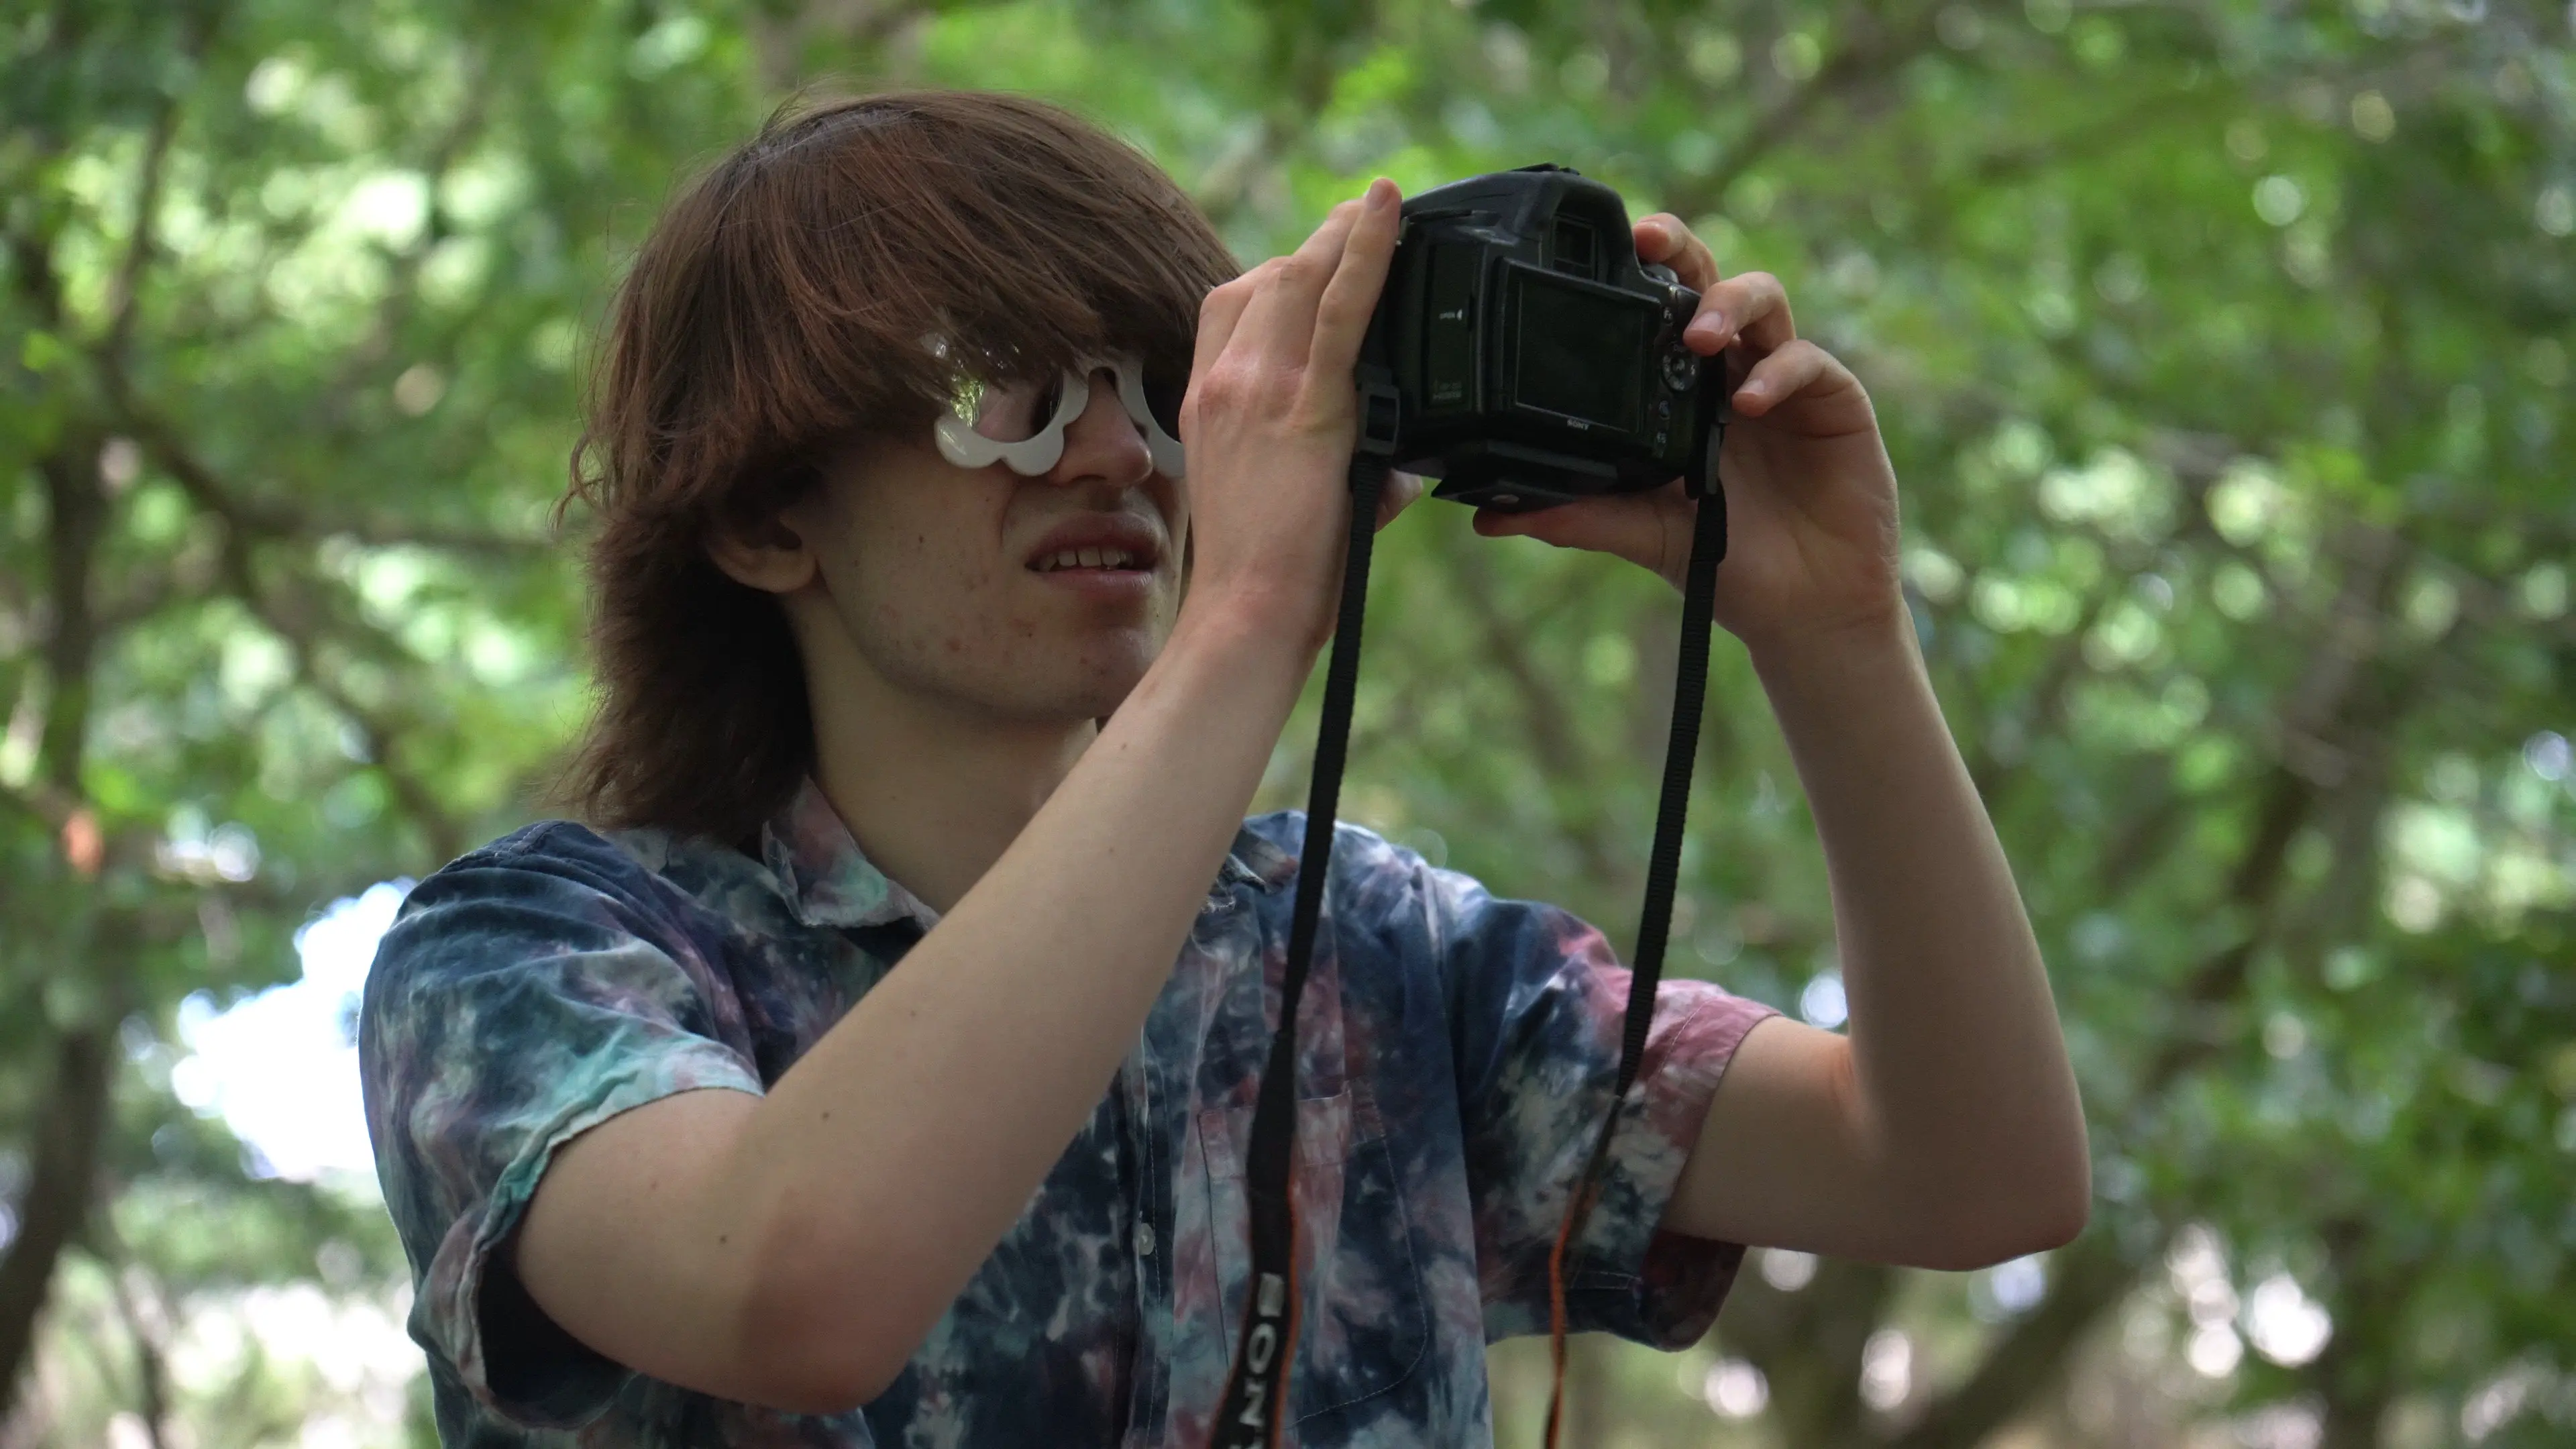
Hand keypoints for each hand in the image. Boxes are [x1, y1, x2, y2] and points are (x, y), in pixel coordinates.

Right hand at [1179, 179, 1411, 653]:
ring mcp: (1258, 388)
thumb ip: (1337, 458)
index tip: (1314, 259)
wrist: (1246, 613)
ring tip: (1381, 211)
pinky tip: (1386, 211)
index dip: (1276, 272)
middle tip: (1360, 217)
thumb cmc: (1268, 572)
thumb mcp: (1283, 494)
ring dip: (1342, 235)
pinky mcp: (1306, 406)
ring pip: (1298, 278)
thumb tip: (1404, 460)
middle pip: (1267, 279)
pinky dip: (1365, 251)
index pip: (1231, 305)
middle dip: (1317, 242)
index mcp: (1207, 399)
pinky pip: (1340, 310)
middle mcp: (1225, 382)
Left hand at [1471, 214, 1904, 657]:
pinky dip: (1778, 373)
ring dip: (1729, 304)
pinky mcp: (1833, 400)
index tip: (1592, 255)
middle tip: (1649, 240)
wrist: (1802, 606)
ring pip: (1763, 300)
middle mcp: (1729, 368)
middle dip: (1680, 249)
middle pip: (1707, 279)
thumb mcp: (1641, 533)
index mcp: (1680, 388)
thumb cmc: (1725, 558)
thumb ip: (1579, 516)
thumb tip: (1491, 516)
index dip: (1632, 274)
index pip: (1653, 310)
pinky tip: (1747, 402)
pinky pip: (1807, 361)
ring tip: (1699, 337)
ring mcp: (1784, 378)